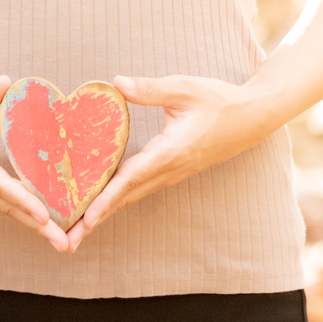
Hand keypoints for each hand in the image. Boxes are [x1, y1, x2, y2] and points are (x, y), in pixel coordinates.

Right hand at [0, 75, 69, 252]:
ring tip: (59, 237)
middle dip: (36, 226)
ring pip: (1, 207)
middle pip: (4, 206)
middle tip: (65, 243)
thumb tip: (7, 83)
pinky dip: (17, 210)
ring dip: (29, 222)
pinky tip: (36, 214)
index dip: (21, 199)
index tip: (44, 216)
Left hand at [65, 75, 274, 250]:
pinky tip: (104, 200)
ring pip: (134, 195)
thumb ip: (150, 89)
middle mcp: (171, 168)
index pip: (133, 178)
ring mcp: (174, 173)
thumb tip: (117, 83)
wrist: (252, 117)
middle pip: (128, 196)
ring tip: (80, 227)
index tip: (88, 217)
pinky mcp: (175, 170)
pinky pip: (142, 187)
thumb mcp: (185, 88)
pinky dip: (120, 197)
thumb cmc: (219, 100)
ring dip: (107, 210)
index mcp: (171, 151)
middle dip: (98, 217)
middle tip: (71, 238)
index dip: (108, 198)